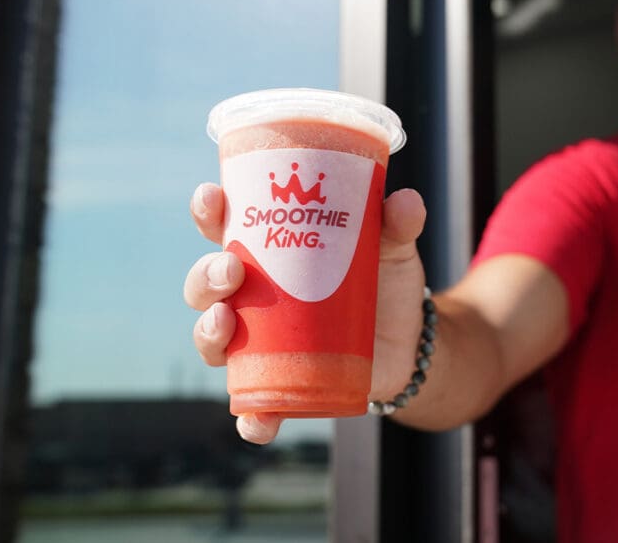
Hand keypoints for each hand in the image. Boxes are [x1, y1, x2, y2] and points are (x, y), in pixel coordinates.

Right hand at [183, 182, 427, 443]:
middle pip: (206, 284)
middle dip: (207, 275)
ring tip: (225, 322)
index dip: (208, 211)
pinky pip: (253, 408)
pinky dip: (250, 418)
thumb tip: (405, 202)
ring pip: (213, 340)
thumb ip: (398, 223)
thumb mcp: (392, 248)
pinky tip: (255, 421)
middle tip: (231, 270)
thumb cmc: (386, 283)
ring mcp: (260, 344)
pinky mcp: (280, 385)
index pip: (225, 226)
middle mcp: (252, 297)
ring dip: (208, 332)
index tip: (212, 197)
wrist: (411, 342)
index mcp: (269, 251)